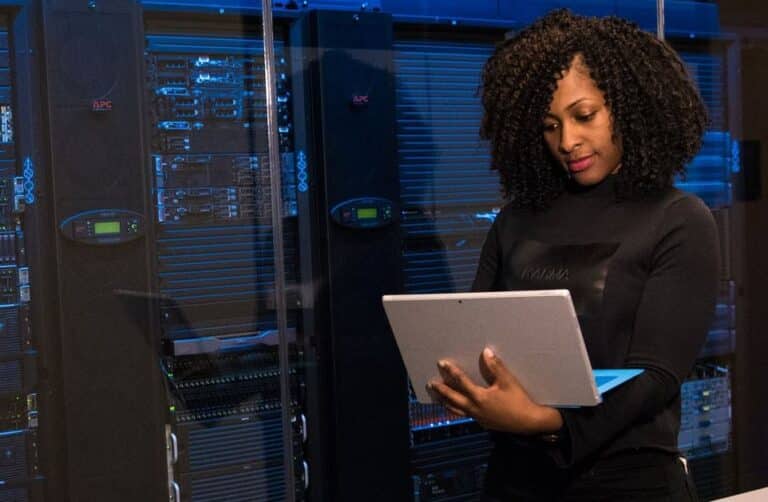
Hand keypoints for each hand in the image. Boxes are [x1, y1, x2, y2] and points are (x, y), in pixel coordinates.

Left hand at [428, 348, 562, 434]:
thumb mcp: (508, 381)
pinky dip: (456, 410)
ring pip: (457, 410)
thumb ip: (496, 367)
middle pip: (453, 398)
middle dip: (441, 390)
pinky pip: (464, 415)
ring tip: (437, 397)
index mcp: (480, 397)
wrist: (529, 423)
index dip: (451, 372)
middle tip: (431, 384)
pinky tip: (455, 407)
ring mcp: (478, 417)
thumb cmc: (519, 400)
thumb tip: (486, 352)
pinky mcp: (483, 422)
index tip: (442, 363)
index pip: (461, 382)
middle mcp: (475, 408)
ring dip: (446, 402)